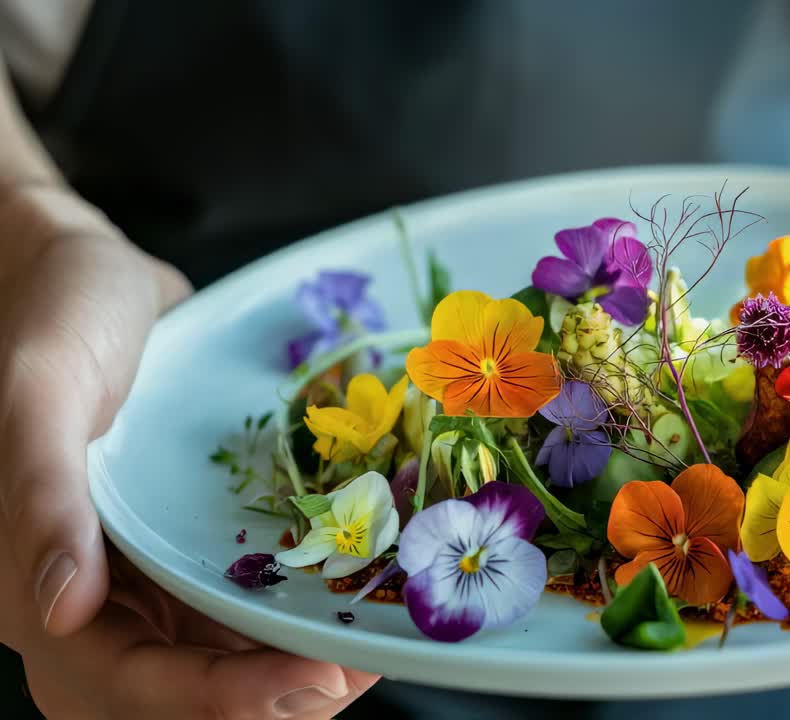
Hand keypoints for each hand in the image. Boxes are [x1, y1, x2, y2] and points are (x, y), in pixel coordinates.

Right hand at [0, 186, 379, 716]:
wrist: (91, 270)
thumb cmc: (55, 315)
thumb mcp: (42, 389)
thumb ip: (43, 495)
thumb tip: (61, 608)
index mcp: (35, 581)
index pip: (127, 680)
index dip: (222, 697)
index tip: (317, 679)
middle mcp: (97, 595)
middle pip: (183, 693)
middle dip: (274, 696)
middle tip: (364, 669)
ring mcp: (148, 571)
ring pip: (222, 656)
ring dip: (295, 664)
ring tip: (375, 643)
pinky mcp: (189, 544)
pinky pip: (243, 601)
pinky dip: (296, 612)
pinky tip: (357, 595)